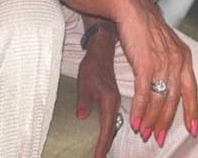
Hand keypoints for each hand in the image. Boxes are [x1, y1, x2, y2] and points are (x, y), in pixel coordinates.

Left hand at [76, 32, 120, 157]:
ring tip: (99, 151)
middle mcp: (115, 102)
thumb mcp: (85, 82)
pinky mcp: (112, 98)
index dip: (102, 145)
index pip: (106, 128)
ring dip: (106, 138)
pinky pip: (111, 118)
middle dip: (105, 145)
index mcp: (110, 100)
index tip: (97, 157)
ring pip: (112, 124)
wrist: (101, 51)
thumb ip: (84, 100)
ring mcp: (115, 101)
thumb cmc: (92, 65)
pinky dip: (107, 129)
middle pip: (112, 129)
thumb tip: (82, 117)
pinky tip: (102, 134)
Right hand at [115, 0, 197, 146]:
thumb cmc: (145, 24)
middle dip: (166, 122)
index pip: (191, 90)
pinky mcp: (145, 65)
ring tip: (145, 134)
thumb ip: (170, 61)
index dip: (191, 111)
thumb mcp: (166, 42)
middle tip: (160, 138)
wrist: (131, 8)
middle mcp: (176, 61)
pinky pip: (144, 95)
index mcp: (184, 56)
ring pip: (159, 100)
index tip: (192, 129)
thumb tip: (168, 80)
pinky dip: (140, 111)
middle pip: (174, 100)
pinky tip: (135, 122)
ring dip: (151, 120)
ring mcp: (162, 63)